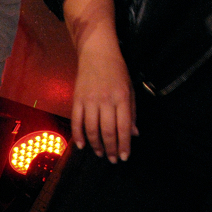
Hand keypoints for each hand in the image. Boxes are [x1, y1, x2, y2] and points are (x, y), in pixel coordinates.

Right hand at [71, 34, 137, 162]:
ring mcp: (89, 100)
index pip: (124, 127)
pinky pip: (76, 121)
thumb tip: (134, 134)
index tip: (124, 157)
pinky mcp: (77, 99)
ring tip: (100, 153)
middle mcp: (106, 100)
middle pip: (108, 131)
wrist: (97, 52)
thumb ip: (132, 112)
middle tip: (112, 159)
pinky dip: (78, 135)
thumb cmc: (117, 70)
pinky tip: (82, 145)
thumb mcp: (130, 89)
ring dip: (96, 145)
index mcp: (121, 98)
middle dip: (111, 149)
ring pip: (92, 129)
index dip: (124, 145)